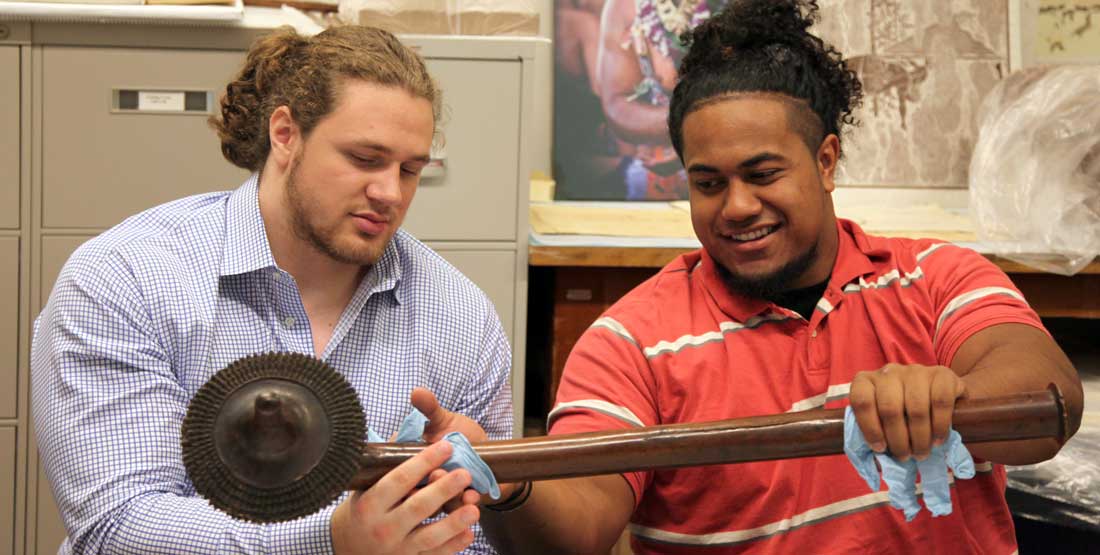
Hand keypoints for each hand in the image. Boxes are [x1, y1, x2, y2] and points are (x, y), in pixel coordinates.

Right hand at [331, 441, 479, 554]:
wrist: (349, 546)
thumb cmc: (364, 507)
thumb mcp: (366, 486)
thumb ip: (388, 463)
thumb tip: (412, 426)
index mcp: (370, 504)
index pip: (399, 479)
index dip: (424, 462)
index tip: (445, 446)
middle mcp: (383, 528)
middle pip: (418, 506)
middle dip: (443, 489)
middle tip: (465, 473)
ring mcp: (398, 548)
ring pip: (430, 536)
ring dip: (454, 522)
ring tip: (474, 507)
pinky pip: (435, 554)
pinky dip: (453, 545)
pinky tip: (469, 532)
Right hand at [411, 388, 495, 508]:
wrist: (489, 457)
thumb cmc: (459, 436)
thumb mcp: (443, 420)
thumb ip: (430, 408)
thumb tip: (417, 392)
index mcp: (407, 460)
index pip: (398, 465)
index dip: (410, 462)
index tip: (429, 452)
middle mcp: (416, 482)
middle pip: (414, 490)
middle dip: (432, 483)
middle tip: (444, 473)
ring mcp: (433, 498)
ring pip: (434, 505)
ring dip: (448, 496)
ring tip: (464, 488)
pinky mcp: (452, 508)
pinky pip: (453, 512)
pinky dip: (464, 504)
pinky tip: (473, 496)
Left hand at [849, 364, 966, 461]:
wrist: (939, 391)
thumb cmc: (903, 410)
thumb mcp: (883, 418)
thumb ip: (876, 431)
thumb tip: (876, 461)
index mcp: (867, 381)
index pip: (861, 401)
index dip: (870, 428)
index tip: (880, 448)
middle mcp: (889, 372)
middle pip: (890, 408)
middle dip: (898, 440)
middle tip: (904, 456)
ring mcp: (916, 371)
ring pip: (916, 408)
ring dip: (919, 438)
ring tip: (921, 453)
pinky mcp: (942, 374)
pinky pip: (941, 402)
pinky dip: (940, 426)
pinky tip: (938, 440)